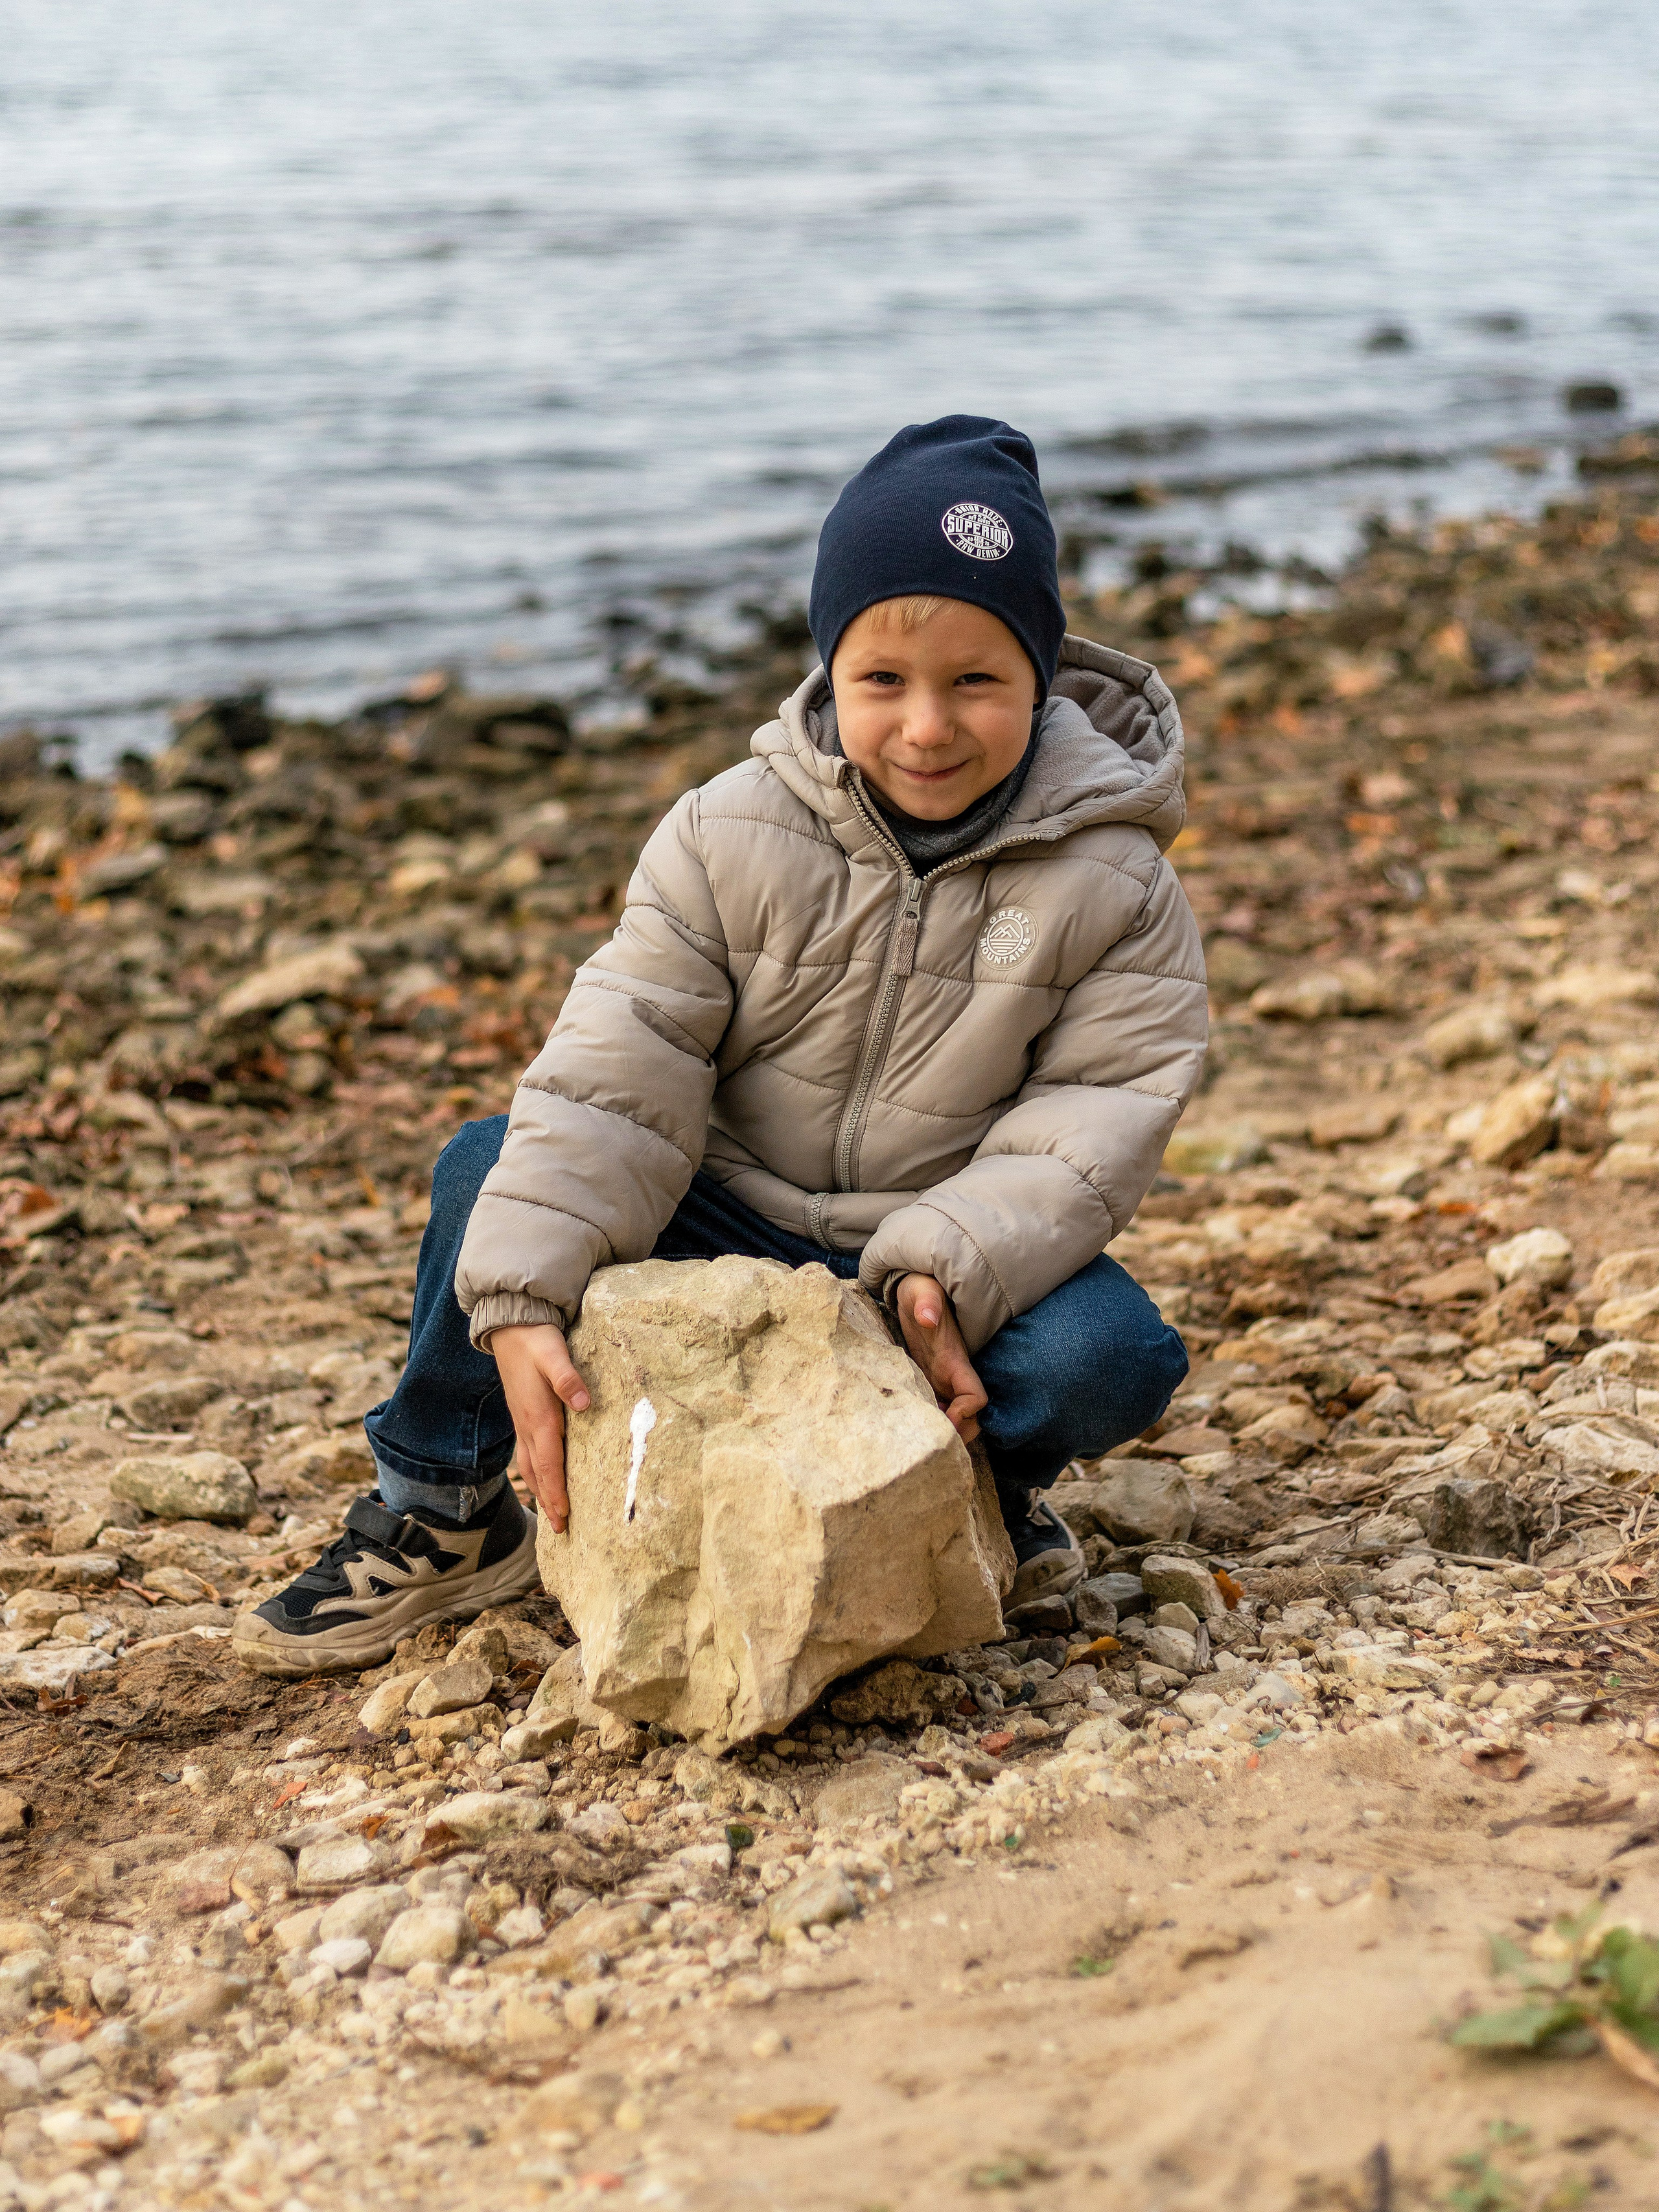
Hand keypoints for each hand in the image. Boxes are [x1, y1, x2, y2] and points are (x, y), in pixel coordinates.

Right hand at [490, 1323, 588, 1531]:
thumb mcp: (554, 1353)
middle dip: (549, 1501)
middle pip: (539, 1472)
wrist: (510, 1326)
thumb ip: (567, 1378)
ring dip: (541, 1490)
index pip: (549, 1463)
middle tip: (560, 1530)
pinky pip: (528, 1453)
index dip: (557, 1491)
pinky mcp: (523, 1416)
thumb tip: (583, 1404)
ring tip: (551, 1513)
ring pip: (530, 1466)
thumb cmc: (536, 1339)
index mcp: (539, 1416)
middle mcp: (528, 1425)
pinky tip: (542, 1477)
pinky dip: (535, 1473)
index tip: (564, 1517)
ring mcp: (523, 1422)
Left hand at [894, 1273, 986, 1441]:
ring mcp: (940, 1381)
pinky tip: (904, 1420)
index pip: (976, 1397)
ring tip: (912, 1432)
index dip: (966, 1413)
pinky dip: (926, 1421)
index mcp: (955, 1360)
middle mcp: (952, 1376)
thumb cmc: (919, 1289)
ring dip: (939, 1429)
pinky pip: (935, 1409)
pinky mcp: (926, 1381)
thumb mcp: (922, 1290)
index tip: (943, 1416)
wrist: (913, 1291)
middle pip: (970, 1417)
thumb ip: (927, 1301)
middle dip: (956, 1433)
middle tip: (924, 1439)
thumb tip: (927, 1318)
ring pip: (953, 1417)